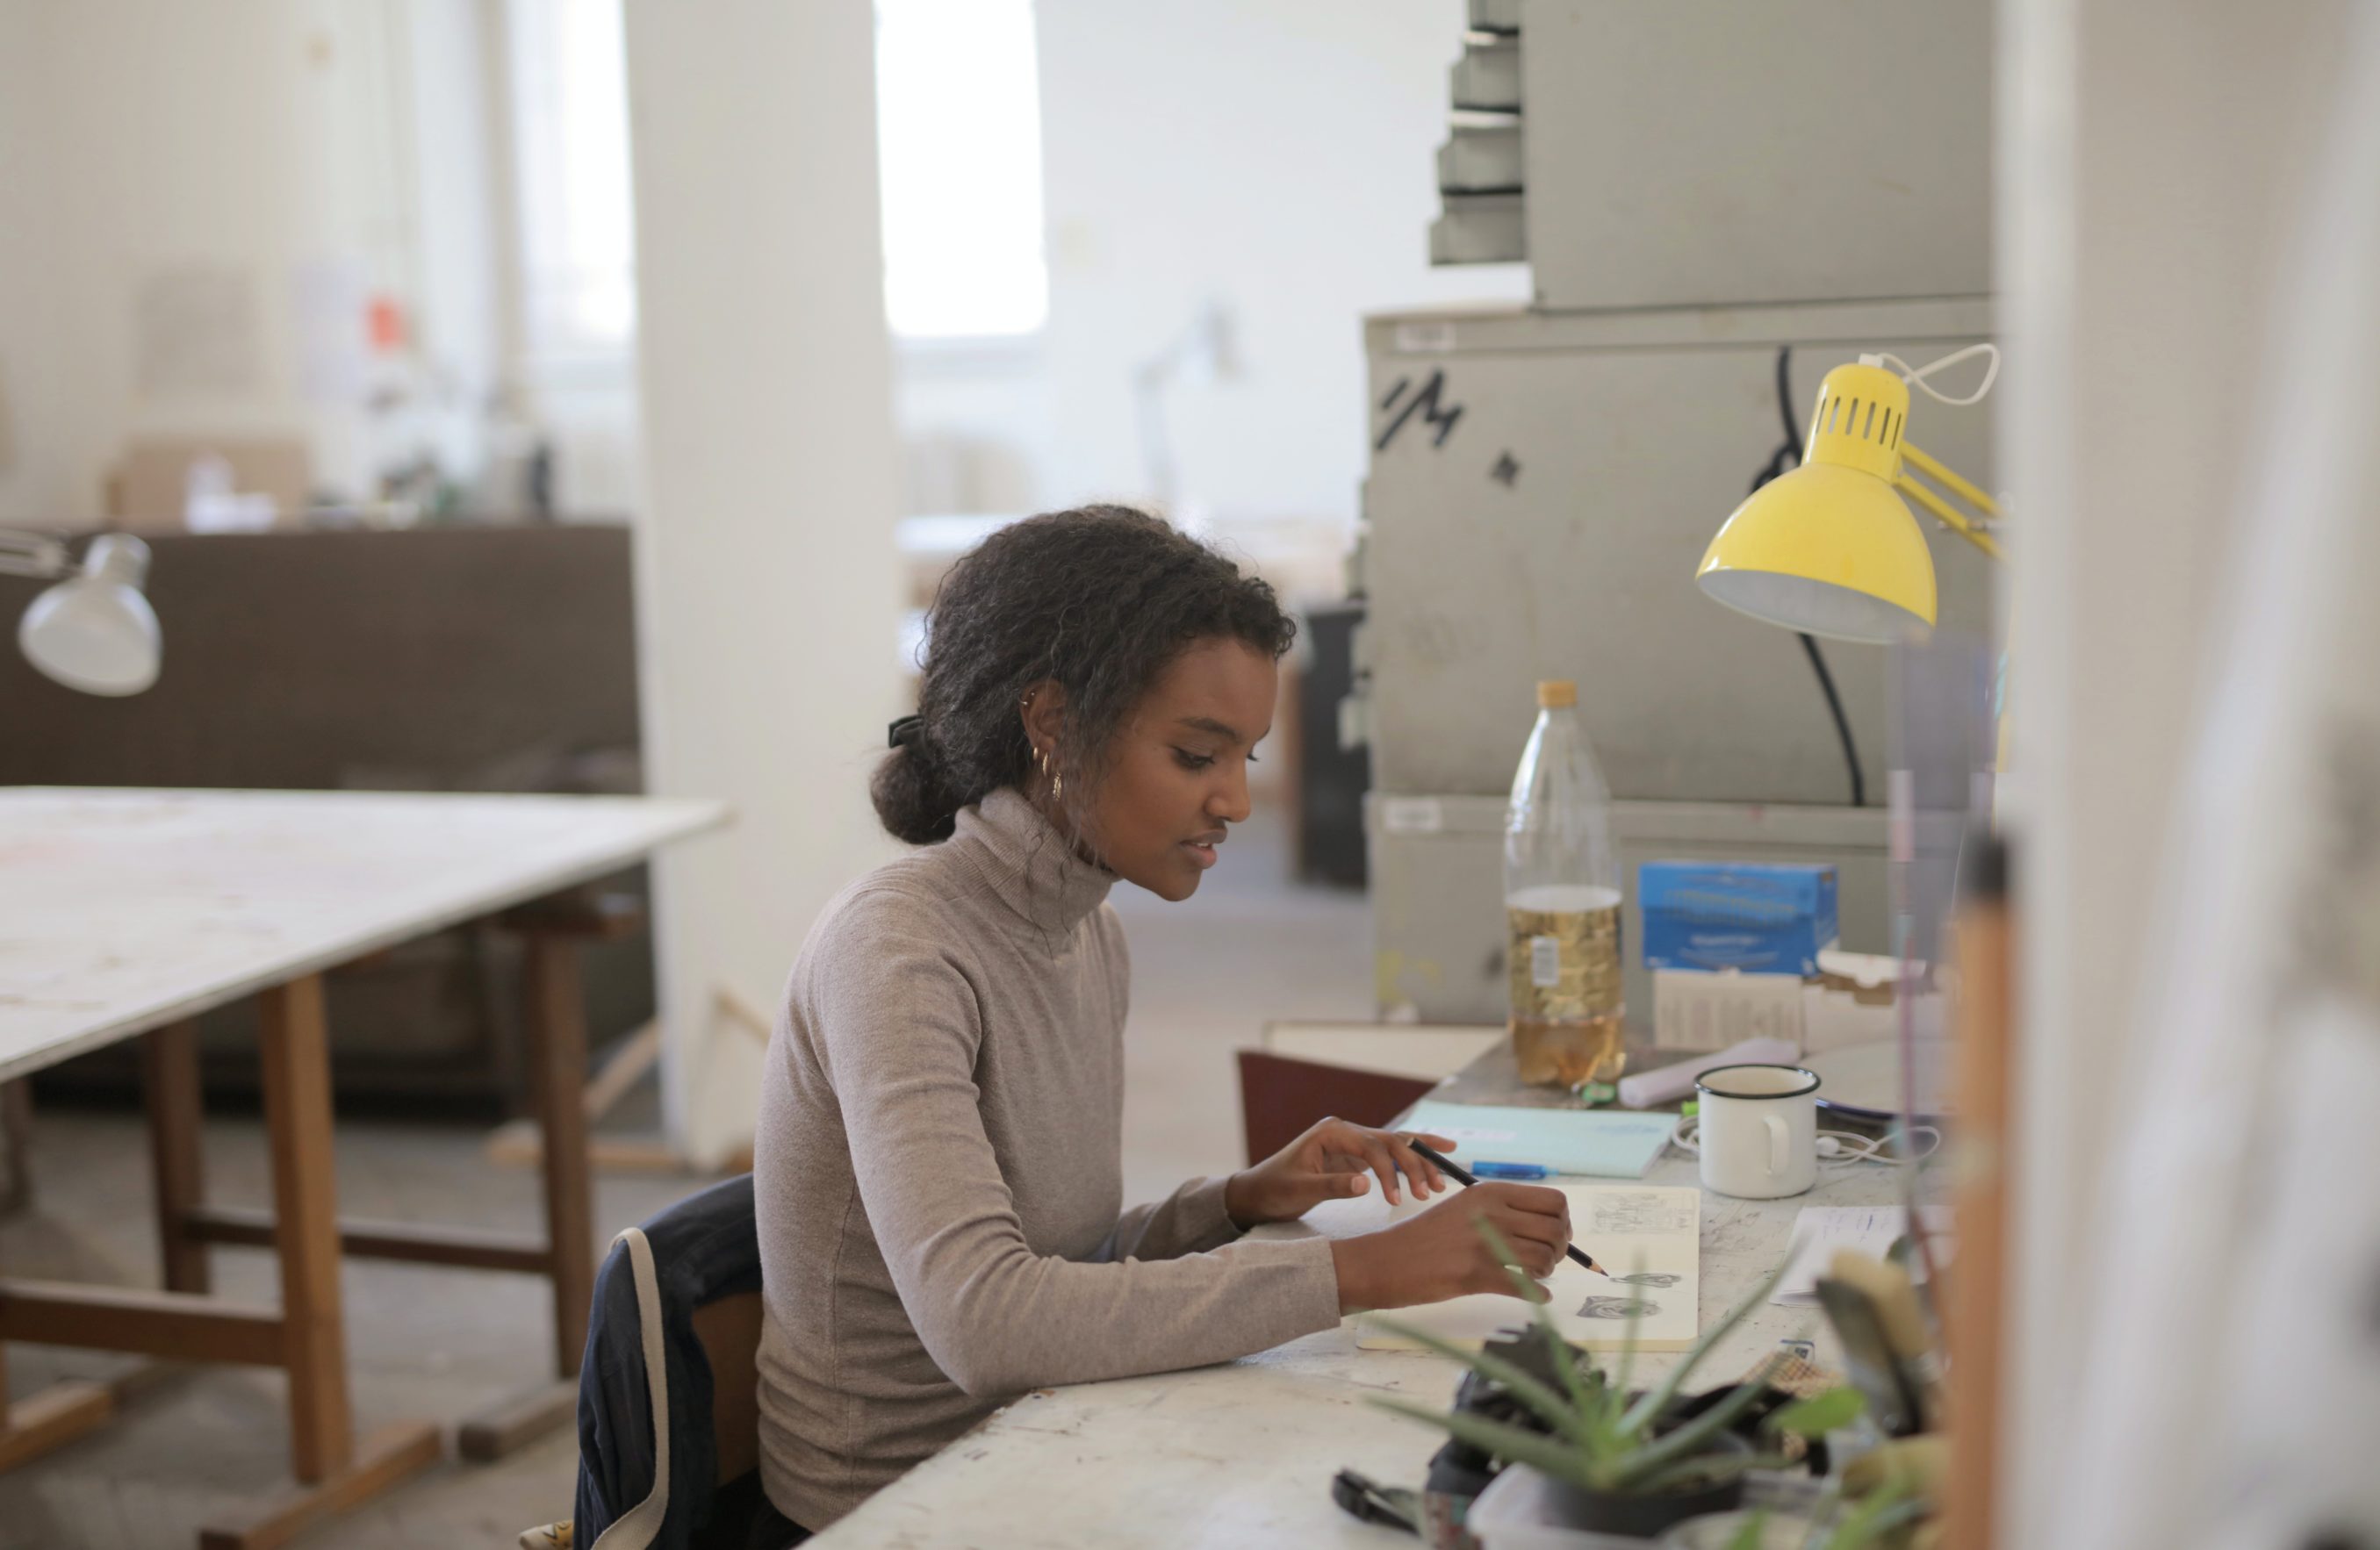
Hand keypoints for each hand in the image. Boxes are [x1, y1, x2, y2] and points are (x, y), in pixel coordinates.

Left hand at [1223, 1118, 1456, 1226]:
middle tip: (1432, 1191)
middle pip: (1391, 1142)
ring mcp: (1352, 1143)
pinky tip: (1439, 1157)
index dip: (1390, 1172)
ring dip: (1419, 1162)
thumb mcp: (1300, 1190)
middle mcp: (1345, 1132)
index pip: (1373, 1147)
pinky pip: (1389, 1157)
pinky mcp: (1356, 1158)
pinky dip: (1412, 1160)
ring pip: (1395, 1146)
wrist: (1258, 1193)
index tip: (1397, 1200)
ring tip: (1443, 1180)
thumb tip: (1367, 1184)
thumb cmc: (1275, 1190)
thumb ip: (1333, 1186)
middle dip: (1414, 1165)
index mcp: (1332, 1132)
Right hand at [1329, 1181, 1572, 1312]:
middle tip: (1545, 1260)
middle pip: (1555, 1230)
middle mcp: (1491, 1213)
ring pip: (1544, 1259)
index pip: (1554, 1201)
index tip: (1553, 1235)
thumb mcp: (1464, 1208)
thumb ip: (1503, 1212)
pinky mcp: (1476, 1275)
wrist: (1386, 1261)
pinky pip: (1526, 1288)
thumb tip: (1551, 1229)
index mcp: (1490, 1192)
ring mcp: (1484, 1244)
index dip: (1562, 1221)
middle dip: (1559, 1249)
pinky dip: (1538, 1295)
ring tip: (1532, 1276)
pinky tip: (1537, 1296)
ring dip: (1545, 1272)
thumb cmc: (1426, 1238)